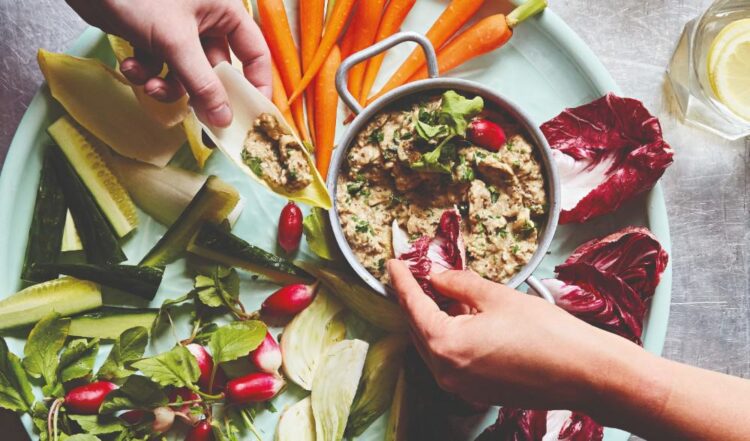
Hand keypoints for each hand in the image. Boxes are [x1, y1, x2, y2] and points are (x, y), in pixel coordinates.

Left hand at [66, 0, 271, 126]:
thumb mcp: (175, 41)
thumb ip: (202, 83)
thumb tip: (224, 119)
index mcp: (225, 11)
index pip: (255, 53)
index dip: (256, 84)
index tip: (251, 115)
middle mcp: (206, 20)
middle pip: (217, 70)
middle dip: (201, 92)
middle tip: (199, 121)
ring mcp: (179, 28)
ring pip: (186, 73)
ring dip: (168, 86)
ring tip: (150, 86)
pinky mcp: (153, 35)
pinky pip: (161, 65)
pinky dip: (146, 72)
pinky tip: (129, 67)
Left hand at [387, 260, 645, 409]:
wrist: (585, 373)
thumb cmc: (545, 333)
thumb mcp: (496, 296)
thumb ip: (458, 284)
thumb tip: (437, 277)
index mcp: (445, 344)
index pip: (412, 306)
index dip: (401, 281)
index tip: (393, 264)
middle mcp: (445, 371)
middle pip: (417, 329)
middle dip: (413, 300)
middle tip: (412, 274)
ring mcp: (460, 387)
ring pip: (433, 346)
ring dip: (430, 319)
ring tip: (435, 292)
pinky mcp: (476, 392)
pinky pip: (450, 360)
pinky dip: (448, 337)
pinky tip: (459, 319)